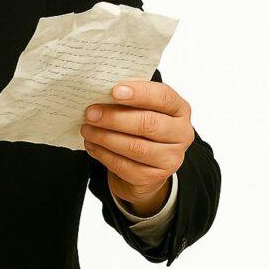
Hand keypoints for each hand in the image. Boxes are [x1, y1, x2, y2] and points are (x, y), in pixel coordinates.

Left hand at [80, 78, 194, 215]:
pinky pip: (125, 166)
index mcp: (179, 109)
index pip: (163, 97)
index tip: (114, 91)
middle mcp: (182, 134)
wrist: (145, 165)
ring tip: (87, 130)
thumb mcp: (140, 109)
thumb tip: (100, 90)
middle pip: (148, 123)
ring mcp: (171, 158)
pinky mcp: (154, 177)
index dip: (139, 93)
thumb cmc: (140, 129)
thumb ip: (128, 99)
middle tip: (91, 113)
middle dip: (115, 118)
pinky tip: (92, 145)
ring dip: (106, 137)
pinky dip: (104, 155)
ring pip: (135, 147)